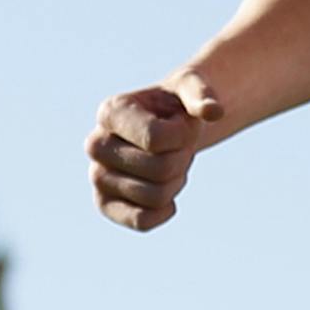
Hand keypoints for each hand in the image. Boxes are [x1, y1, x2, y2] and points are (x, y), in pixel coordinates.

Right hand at [87, 70, 222, 230]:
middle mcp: (96, 144)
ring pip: (156, 197)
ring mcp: (97, 176)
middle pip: (160, 169)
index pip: (155, 138)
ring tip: (170, 162)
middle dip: (182, 158)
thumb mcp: (192, 88)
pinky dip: (165, 210)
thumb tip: (214, 112)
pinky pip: (142, 221)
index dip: (182, 135)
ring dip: (176, 181)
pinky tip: (168, 194)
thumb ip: (203, 94)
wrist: (164, 127)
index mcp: (110, 112)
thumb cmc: (177, 106)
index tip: (181, 123)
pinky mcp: (104, 203)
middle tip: (177, 146)